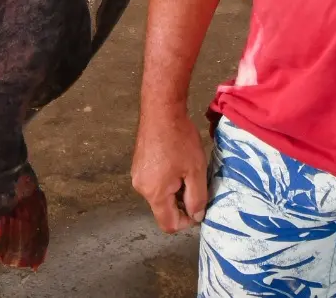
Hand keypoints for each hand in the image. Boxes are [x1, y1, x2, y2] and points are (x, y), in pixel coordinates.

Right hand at [131, 107, 209, 233]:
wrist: (161, 111)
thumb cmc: (180, 140)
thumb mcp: (195, 170)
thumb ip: (197, 198)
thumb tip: (196, 216)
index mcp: (154, 193)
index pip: (168, 224)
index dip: (186, 221)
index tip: (198, 206)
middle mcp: (141, 188)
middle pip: (162, 209)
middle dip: (180, 202)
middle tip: (194, 183)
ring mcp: (136, 175)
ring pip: (158, 195)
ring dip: (173, 189)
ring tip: (185, 169)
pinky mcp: (137, 164)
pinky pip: (153, 181)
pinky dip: (165, 179)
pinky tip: (174, 162)